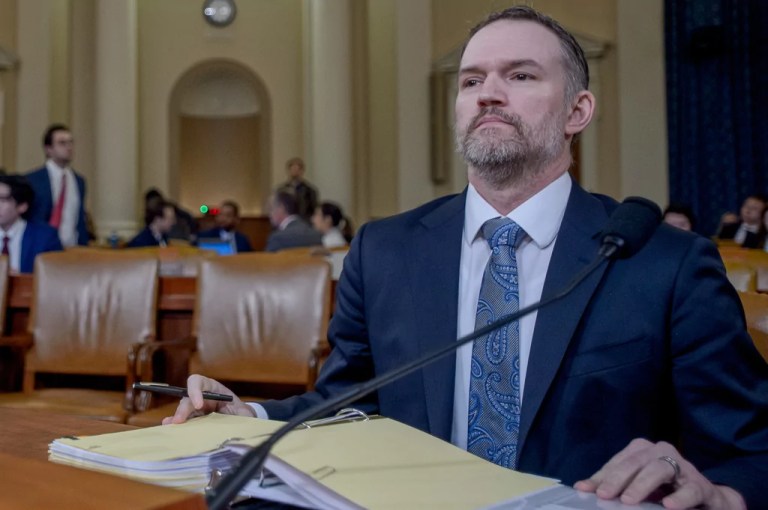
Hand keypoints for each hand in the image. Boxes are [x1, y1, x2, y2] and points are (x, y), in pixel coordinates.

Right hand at [161, 374, 255, 424]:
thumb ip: (242, 414)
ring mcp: (195, 409)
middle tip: (179, 420)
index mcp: (213, 388)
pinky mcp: (193, 420)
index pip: (199, 382)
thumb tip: (242, 421)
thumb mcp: (243, 412)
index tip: (199, 405)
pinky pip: (184, 421)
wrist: (241, 423)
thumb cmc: (241, 413)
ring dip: (177, 417)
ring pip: (183, 410)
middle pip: (187, 398)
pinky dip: (176, 425)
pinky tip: (169, 428)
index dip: (195, 390)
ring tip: (171, 425)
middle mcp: (201, 396)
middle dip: (184, 408)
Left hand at [574, 438, 744, 508]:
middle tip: (604, 495)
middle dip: (617, 479)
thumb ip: (612, 486)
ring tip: (628, 500)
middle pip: (635, 462)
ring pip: (659, 469)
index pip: (618, 462)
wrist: (707, 500)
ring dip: (642, 484)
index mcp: (642, 451)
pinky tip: (669, 506)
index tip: (586, 490)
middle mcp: (661, 452)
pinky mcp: (701, 485)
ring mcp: (682, 466)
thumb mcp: (636, 487)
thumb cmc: (665, 490)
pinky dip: (679, 497)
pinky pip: (690, 490)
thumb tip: (581, 488)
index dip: (601, 476)